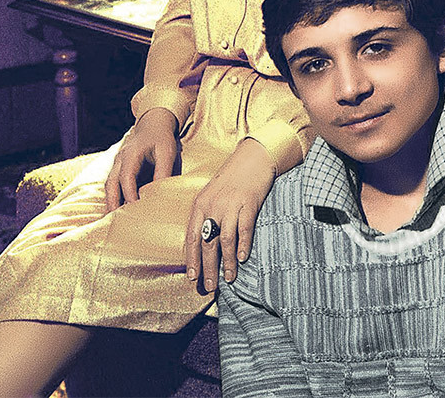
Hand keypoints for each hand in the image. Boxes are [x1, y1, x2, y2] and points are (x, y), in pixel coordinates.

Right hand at [105, 107, 178, 210]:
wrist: (153, 124)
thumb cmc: (161, 137)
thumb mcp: (167, 151)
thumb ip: (163, 170)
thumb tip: (160, 190)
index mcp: (131, 154)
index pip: (126, 177)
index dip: (129, 194)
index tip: (133, 208)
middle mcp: (120, 159)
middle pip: (111, 184)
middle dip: (112, 202)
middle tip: (114, 221)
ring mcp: (117, 163)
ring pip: (109, 185)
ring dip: (110, 201)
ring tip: (113, 220)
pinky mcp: (119, 168)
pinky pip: (112, 184)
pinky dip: (113, 196)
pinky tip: (117, 209)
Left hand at [184, 138, 276, 292]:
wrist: (253, 157)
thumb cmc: (232, 177)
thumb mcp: (212, 193)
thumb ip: (206, 214)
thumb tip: (203, 242)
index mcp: (200, 204)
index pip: (192, 237)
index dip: (192, 259)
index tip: (192, 277)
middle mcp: (213, 206)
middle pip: (208, 243)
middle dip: (208, 268)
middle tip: (209, 286)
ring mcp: (231, 205)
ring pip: (226, 240)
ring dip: (227, 262)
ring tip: (228, 278)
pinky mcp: (249, 203)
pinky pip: (244, 229)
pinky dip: (243, 245)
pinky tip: (242, 258)